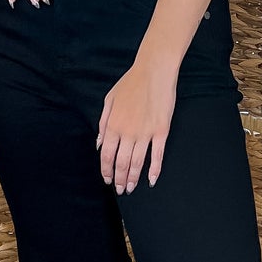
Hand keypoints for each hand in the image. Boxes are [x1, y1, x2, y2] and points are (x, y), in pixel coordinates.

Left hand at [97, 52, 176, 191]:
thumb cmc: (131, 83)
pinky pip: (157, 155)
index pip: (107, 155)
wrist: (154, 71)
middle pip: (121, 163)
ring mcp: (145, 133)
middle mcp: (127, 132)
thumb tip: (100, 144)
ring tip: (131, 188)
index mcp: (113, 125)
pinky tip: (152, 180)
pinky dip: (155, 170)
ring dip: (133, 178)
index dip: (106, 171)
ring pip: (137, 163)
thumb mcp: (109, 100)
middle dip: (119, 180)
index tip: (107, 180)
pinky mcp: (161, 131)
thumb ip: (103, 123)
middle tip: (120, 190)